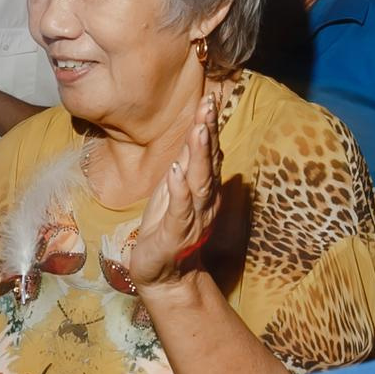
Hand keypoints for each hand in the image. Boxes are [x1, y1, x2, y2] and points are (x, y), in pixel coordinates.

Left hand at [125, 94, 220, 292]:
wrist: (163, 274)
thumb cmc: (167, 227)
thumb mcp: (174, 188)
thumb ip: (187, 162)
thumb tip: (200, 129)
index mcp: (203, 188)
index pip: (209, 152)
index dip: (210, 126)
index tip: (211, 99)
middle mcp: (204, 201)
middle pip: (209, 162)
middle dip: (209, 133)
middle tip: (209, 106)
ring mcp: (193, 218)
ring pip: (199, 183)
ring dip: (198, 156)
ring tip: (198, 131)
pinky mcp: (176, 235)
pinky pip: (181, 211)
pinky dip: (179, 191)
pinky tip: (176, 172)